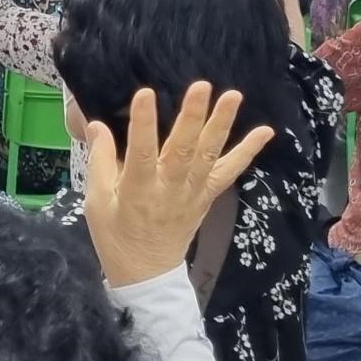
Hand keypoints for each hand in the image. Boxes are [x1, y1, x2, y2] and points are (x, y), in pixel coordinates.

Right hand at [82, 81, 275, 289]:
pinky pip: (228, 172)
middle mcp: (170, 188)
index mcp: (138, 189)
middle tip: (201, 86)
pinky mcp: (206, 196)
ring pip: (209, 155)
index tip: (144, 94)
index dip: (143, 123)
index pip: (141, 152)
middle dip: (193, 117)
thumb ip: (100, 162)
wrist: (146, 274)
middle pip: (184, 149)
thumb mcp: (97, 203)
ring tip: (233, 96)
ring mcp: (192, 192)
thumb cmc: (116, 236)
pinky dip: (247, 152)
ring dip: (222, 124)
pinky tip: (264, 132)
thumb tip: (97, 124)